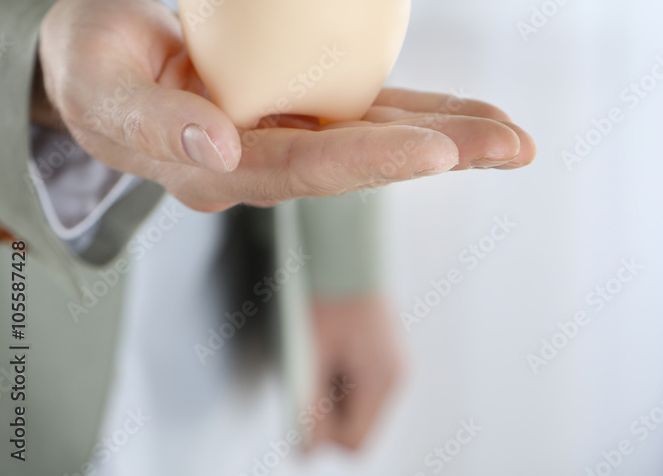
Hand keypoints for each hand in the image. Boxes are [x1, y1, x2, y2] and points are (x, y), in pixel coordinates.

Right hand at [35, 0, 534, 211]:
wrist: (93, 56)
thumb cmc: (89, 69)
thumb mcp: (103, 90)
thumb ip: (156, 124)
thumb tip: (224, 148)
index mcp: (215, 169)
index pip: (302, 169)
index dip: (372, 160)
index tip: (439, 151)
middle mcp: (260, 159)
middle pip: (360, 160)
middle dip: (440, 152)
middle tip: (516, 145)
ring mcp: (281, 132)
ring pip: (373, 134)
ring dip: (447, 133)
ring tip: (514, 135)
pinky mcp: (291, 102)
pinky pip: (359, 103)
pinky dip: (413, 104)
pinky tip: (461, 109)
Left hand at [307, 296, 404, 449]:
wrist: (346, 246)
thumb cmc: (326, 294)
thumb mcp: (312, 351)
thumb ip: (310, 404)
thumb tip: (305, 450)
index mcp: (382, 378)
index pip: (354, 442)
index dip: (323, 435)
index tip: (301, 405)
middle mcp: (395, 376)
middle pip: (357, 425)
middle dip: (326, 413)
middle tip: (305, 374)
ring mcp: (393, 364)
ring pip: (356, 405)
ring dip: (331, 393)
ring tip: (316, 355)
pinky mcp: (384, 352)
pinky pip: (358, 383)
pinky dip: (339, 376)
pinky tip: (327, 347)